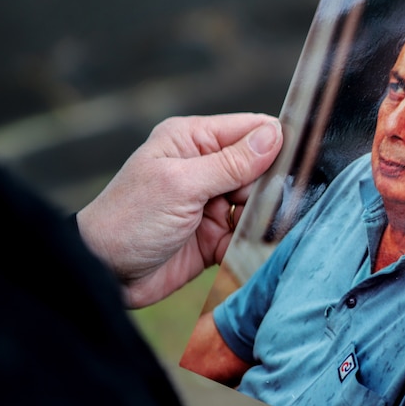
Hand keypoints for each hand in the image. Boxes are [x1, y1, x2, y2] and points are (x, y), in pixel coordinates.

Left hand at [76, 114, 282, 307]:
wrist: (103, 275)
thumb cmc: (130, 220)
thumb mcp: (182, 185)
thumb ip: (231, 162)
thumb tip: (274, 135)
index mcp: (193, 140)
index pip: (249, 130)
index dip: (276, 143)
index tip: (302, 161)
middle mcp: (205, 167)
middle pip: (260, 168)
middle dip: (272, 186)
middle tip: (275, 204)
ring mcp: (211, 203)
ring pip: (258, 203)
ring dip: (264, 216)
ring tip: (267, 229)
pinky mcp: (214, 236)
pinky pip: (247, 234)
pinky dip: (253, 241)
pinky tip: (255, 248)